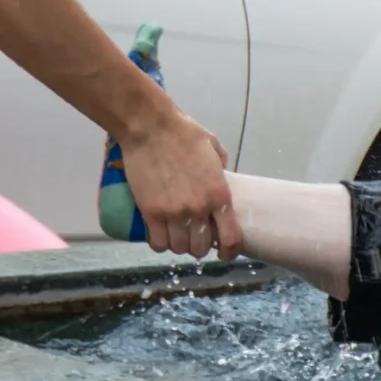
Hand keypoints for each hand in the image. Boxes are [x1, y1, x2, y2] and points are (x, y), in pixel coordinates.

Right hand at [120, 110, 241, 259]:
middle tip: (193, 237)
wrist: (150, 127)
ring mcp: (173, 213)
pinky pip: (157, 243)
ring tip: (175, 234)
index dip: (229, 252)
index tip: (223, 253)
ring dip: (178, 244)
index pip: (230, 238)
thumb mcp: (214, 148)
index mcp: (219, 195)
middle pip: (200, 248)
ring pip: (178, 248)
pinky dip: (159, 243)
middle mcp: (198, 209)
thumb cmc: (184, 132)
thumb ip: (221, 169)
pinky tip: (159, 234)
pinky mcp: (150, 212)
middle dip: (198, 246)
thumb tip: (219, 179)